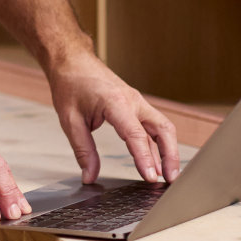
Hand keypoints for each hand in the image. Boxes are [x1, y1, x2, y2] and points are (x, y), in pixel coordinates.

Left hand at [49, 54, 180, 184]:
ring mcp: (137, 101)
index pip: (136, 135)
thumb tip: (89, 175)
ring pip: (162, 127)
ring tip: (167, 176)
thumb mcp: (70, 120)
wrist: (71, 60)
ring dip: (168, 151)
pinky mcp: (136, 105)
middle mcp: (133, 101)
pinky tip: (156, 160)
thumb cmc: (71, 83)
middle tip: (171, 180)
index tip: (150, 178)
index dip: (145, 159)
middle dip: (171, 156)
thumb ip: (83, 150)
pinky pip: (152, 125)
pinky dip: (158, 143)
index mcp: (116, 102)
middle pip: (163, 129)